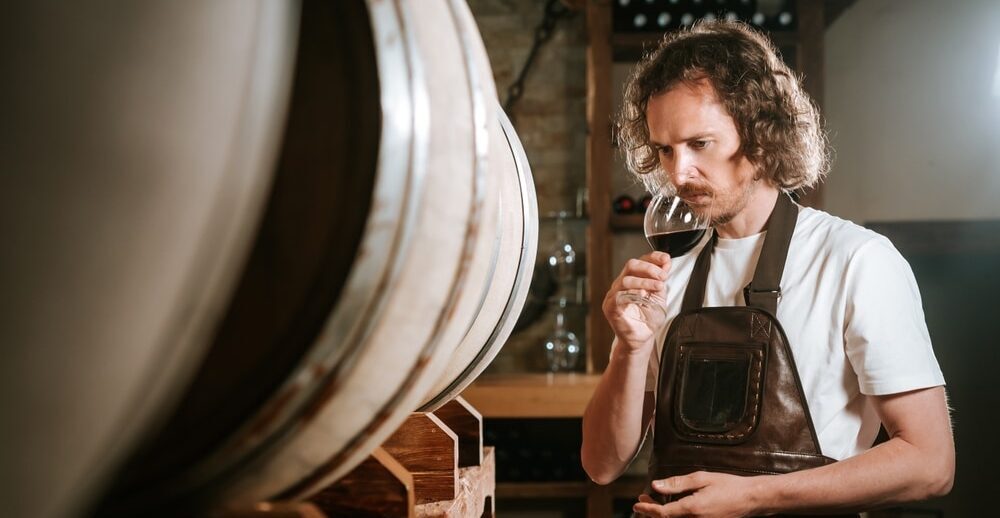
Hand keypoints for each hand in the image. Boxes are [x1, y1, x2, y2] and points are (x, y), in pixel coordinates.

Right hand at [602, 251, 670, 351]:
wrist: (641, 339)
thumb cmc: (648, 320)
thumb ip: (661, 280)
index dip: (653, 257)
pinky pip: (619, 295)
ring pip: (626, 279)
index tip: (665, 259)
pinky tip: (643, 295)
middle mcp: (621, 284)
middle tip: (663, 276)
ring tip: (659, 286)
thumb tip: (666, 263)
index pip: (640, 261)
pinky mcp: (610, 307)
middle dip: (649, 268)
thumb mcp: (659, 297)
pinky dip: (633, 293)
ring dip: (645, 281)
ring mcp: (614, 295)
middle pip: (631, 265)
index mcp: (632, 279)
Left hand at [632, 471, 761, 517]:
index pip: (662, 513)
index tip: (637, 503)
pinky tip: (672, 508)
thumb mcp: (701, 478)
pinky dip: (674, 516)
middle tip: (642, 501)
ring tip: (653, 504)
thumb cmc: (729, 486)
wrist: (751, 499)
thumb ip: (677, 483)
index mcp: (692, 509)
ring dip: (661, 515)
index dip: (647, 509)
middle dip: (651, 512)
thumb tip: (656, 485)